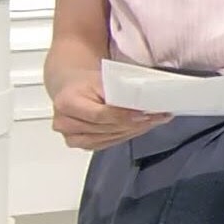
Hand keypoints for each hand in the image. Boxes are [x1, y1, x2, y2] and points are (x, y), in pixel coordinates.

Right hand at [49, 73, 170, 150]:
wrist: (71, 88)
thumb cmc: (87, 82)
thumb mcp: (101, 80)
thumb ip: (119, 91)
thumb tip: (146, 100)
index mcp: (67, 102)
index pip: (99, 115)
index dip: (123, 117)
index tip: (145, 114)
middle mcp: (65, 123)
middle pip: (106, 128)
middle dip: (135, 124)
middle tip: (158, 117)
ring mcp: (71, 136)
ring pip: (108, 138)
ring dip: (133, 131)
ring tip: (153, 122)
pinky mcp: (79, 144)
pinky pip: (105, 144)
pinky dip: (124, 136)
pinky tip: (139, 129)